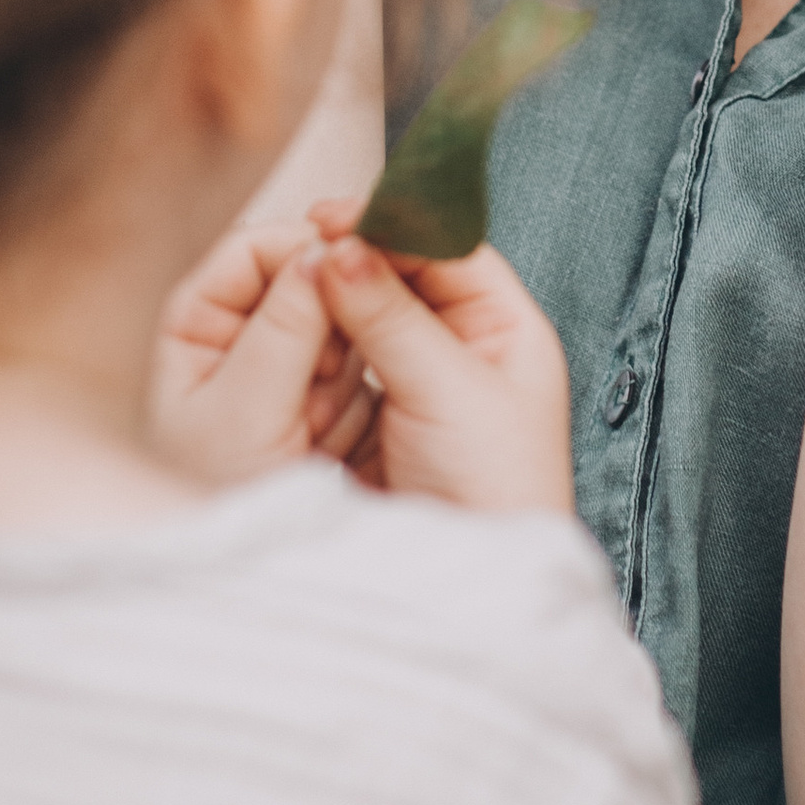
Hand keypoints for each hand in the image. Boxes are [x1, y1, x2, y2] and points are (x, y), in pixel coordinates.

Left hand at [152, 217, 381, 485]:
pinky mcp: (317, 404)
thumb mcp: (244, 411)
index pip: (255, 250)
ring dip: (339, 377)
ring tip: (311, 428)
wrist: (240, 578)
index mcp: (194, 322)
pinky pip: (357, 377)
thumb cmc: (210, 499)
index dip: (304, 251)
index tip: (351, 266)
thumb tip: (324, 250)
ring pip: (341, 332)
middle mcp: (236, 337)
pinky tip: (325, 443)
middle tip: (319, 379)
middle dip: (324, 332)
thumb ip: (286, 328)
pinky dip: (350, 407)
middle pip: (307, 286)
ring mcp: (279, 371)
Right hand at [307, 228, 574, 515]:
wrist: (481, 591)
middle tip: (305, 239)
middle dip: (358, 254)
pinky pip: (350, 365)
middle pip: (407, 277)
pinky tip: (299, 334)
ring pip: (374, 318)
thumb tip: (342, 248)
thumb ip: (392, 318)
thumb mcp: (447, 390)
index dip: (394, 222)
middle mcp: (469, 349)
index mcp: (507, 328)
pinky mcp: (383, 421)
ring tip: (297, 281)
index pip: (448, 248)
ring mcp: (424, 385)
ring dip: (337, 297)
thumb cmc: (496, 489)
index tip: (334, 214)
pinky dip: (325, 345)